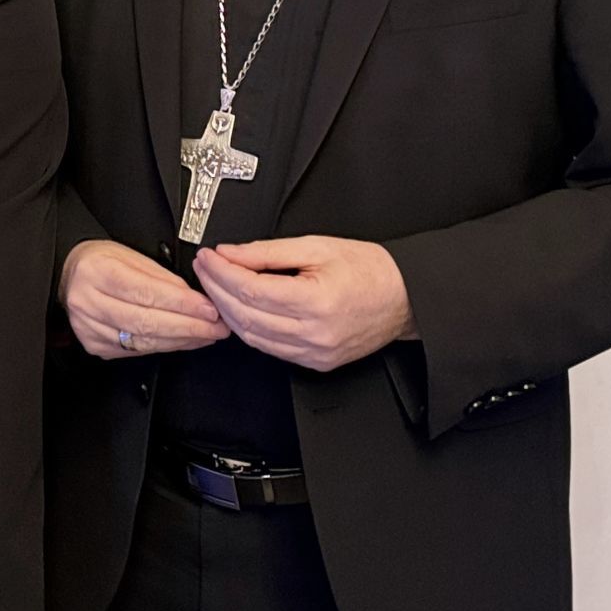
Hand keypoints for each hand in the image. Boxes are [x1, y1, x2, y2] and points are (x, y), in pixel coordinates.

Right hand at [59, 239, 228, 358]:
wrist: (70, 276)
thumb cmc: (101, 262)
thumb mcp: (131, 255)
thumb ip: (162, 277)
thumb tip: (194, 298)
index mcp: (97, 272)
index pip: (146, 292)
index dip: (181, 304)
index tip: (209, 308)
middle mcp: (88, 301)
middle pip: (146, 321)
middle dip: (188, 326)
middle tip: (216, 327)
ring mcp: (89, 327)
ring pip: (143, 341)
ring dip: (181, 340)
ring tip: (206, 335)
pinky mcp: (95, 345)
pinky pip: (136, 351)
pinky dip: (164, 346)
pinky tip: (182, 341)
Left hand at [194, 236, 415, 371]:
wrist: (405, 297)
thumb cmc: (370, 270)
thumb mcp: (316, 247)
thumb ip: (267, 252)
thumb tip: (229, 253)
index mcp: (316, 302)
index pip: (250, 290)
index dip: (221, 273)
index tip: (208, 257)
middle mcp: (315, 334)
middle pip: (245, 316)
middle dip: (216, 290)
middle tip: (205, 268)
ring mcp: (315, 353)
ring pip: (253, 337)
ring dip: (227, 312)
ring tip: (216, 286)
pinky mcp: (316, 363)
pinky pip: (270, 349)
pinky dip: (249, 329)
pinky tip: (240, 310)